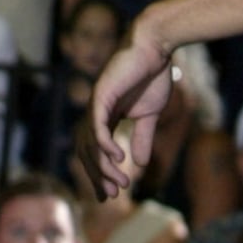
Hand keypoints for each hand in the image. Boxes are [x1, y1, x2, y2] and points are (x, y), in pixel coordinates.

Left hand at [81, 13, 174, 197]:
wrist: (155, 47)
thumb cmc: (153, 75)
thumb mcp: (150, 114)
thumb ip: (143, 137)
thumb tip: (140, 164)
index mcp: (106, 116)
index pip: (95, 150)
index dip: (100, 173)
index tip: (110, 194)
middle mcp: (96, 111)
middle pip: (87, 151)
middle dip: (98, 175)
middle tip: (113, 194)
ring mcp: (96, 102)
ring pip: (90, 143)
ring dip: (103, 166)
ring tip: (120, 182)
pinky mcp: (101, 94)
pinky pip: (97, 125)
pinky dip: (104, 144)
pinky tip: (119, 157)